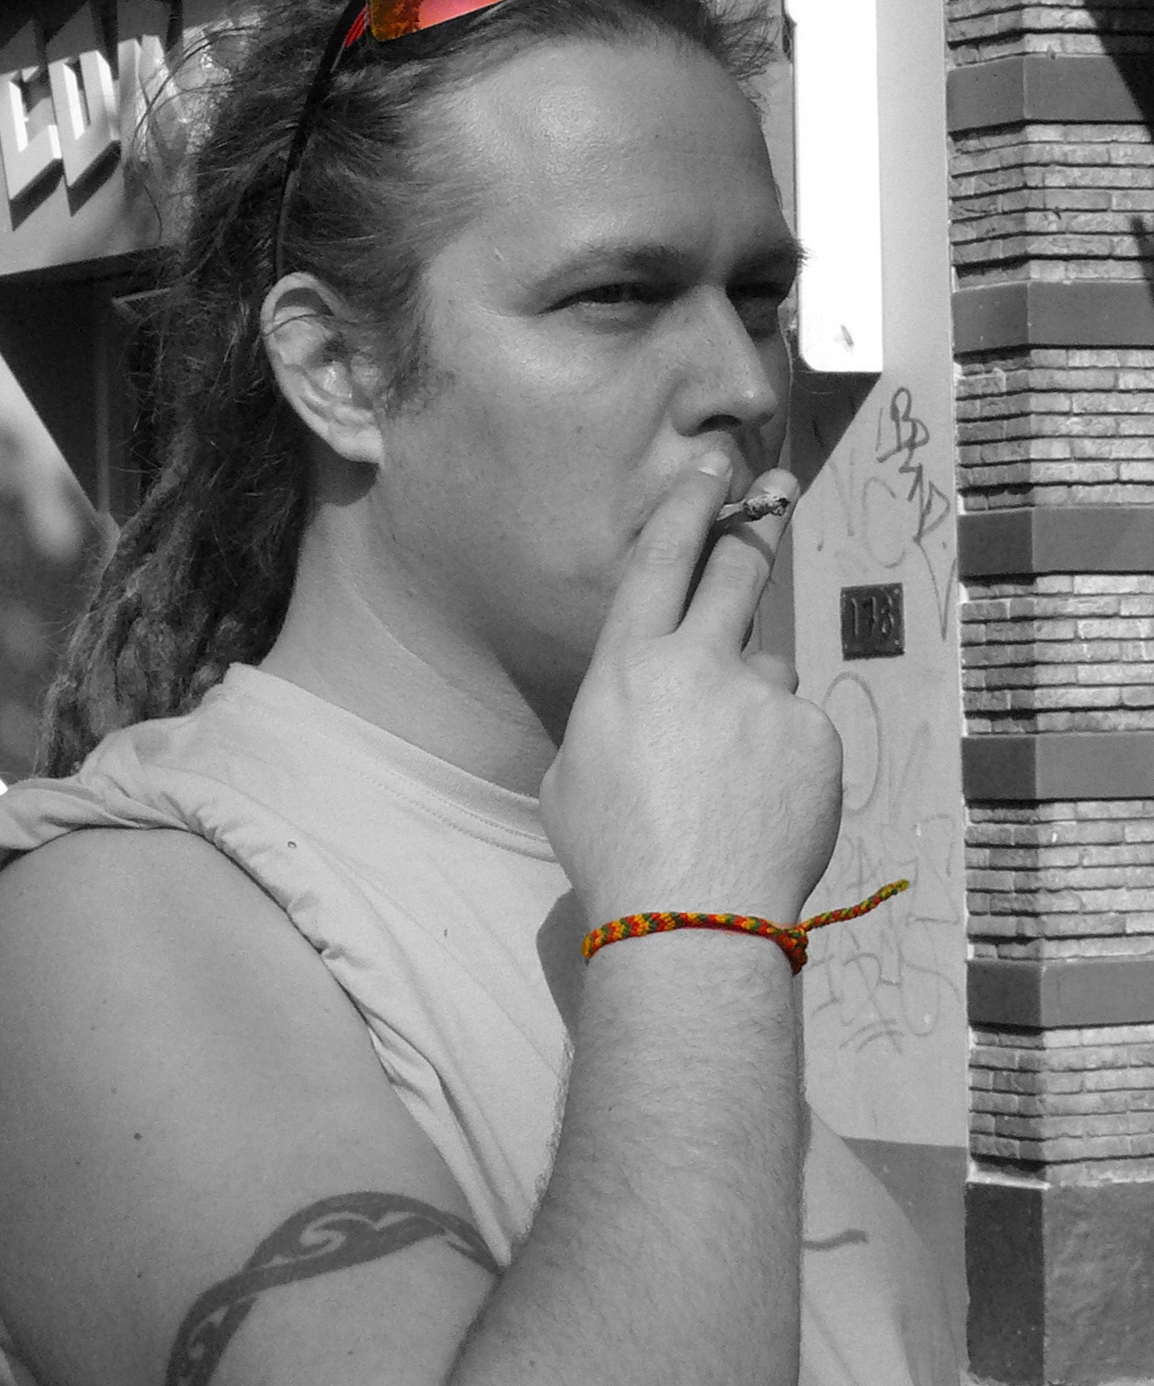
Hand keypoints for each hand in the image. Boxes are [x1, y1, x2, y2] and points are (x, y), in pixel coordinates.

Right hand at [541, 458, 841, 929]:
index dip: (688, 504)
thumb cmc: (615, 857)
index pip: (661, 559)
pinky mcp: (813, 735)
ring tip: (732, 779)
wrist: (690, 918)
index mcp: (627, 669)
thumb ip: (612, 718)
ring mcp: (763, 697)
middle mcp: (697, 664)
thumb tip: (642, 708)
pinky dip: (785, 758)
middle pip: (737, 570)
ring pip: (769, 671)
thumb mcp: (572, 777)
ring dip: (755, 703)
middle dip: (758, 522)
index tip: (713, 468)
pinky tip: (761, 807)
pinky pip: (800, 730)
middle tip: (776, 494)